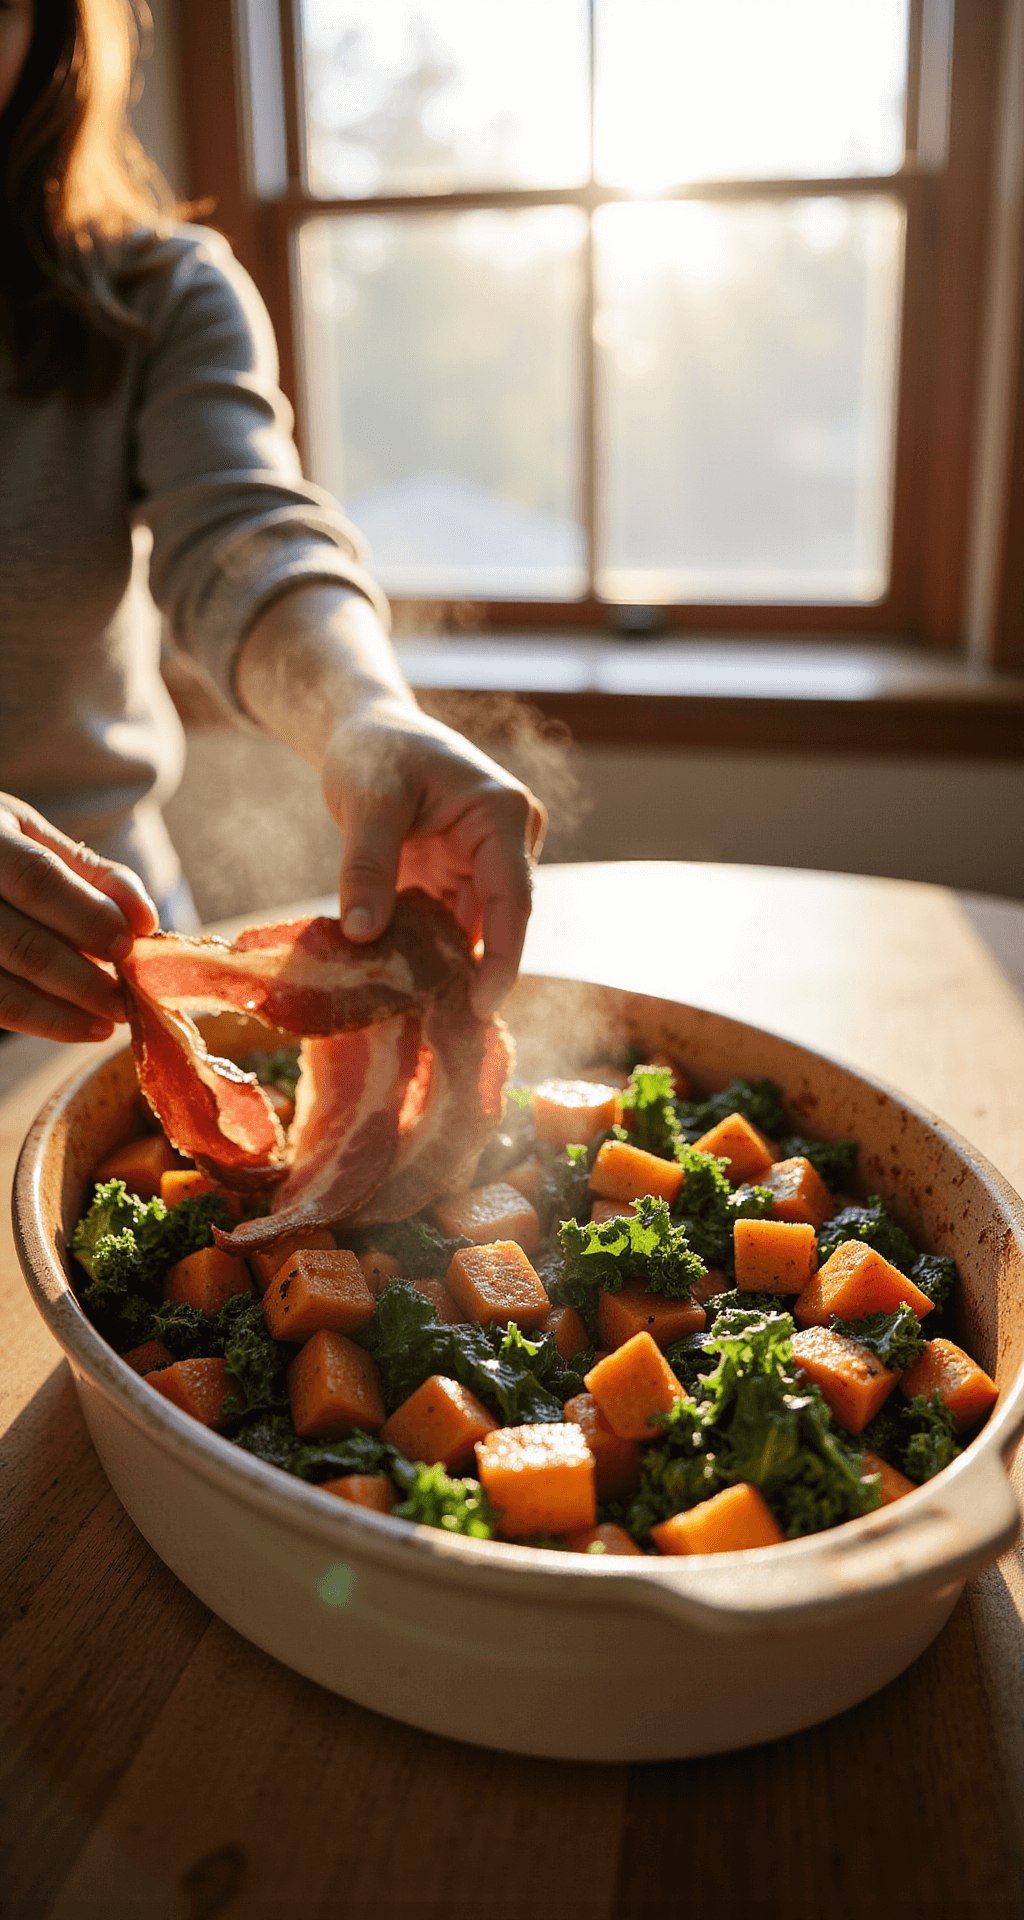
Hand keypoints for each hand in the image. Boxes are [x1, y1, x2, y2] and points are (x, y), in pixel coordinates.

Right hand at [0, 796, 158, 1041]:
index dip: (89, 916)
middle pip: (25, 945)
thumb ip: (90, 872)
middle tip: (129, 994)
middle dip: (86, 977)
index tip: (130, 943)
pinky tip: (83, 1026)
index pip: (38, 880)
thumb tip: (144, 919)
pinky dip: (44, 1021)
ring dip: (69, 1009)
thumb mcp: (31, 836)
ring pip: (6, 988)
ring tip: (112, 1016)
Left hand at [322, 699, 545, 1019]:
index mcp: (502, 814)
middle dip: (473, 972)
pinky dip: (429, 950)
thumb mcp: (367, 802)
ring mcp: (485, 859)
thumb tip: (364, 937)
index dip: (503, 957)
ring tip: (421, 1016)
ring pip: (474, 927)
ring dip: (448, 965)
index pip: (514, 898)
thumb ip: (368, 866)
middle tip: (444, 1029)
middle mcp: (507, 839)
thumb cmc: (374, 750)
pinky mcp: (460, 874)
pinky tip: (407, 985)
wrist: (365, 727)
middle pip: (499, 920)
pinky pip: (450, 921)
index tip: (481, 1006)